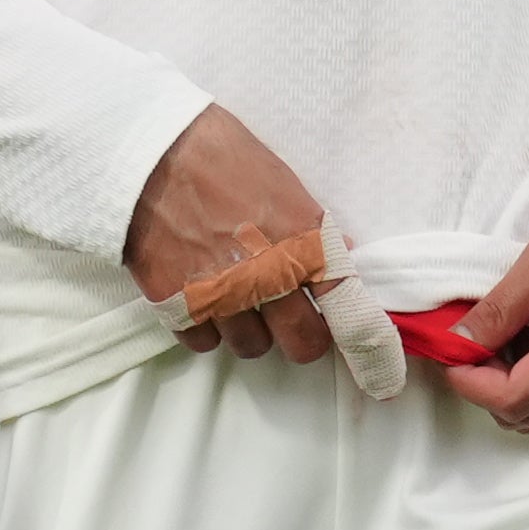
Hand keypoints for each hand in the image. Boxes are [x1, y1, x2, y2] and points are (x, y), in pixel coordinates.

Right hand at [122, 107, 400, 389]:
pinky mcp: (176, 304)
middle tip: (290, 314)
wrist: (147, 151)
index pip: (350, 312)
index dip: (370, 350)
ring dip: (248, 328)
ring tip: (234, 292)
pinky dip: (205, 327)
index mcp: (303, 243)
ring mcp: (221, 295)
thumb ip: (312, 230)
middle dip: (302, 334)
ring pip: (251, 347)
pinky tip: (200, 294)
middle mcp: (268, 278)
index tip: (381, 378)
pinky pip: (203, 343)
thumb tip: (340, 259)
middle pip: (303, 345)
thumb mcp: (283, 182)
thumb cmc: (218, 153)